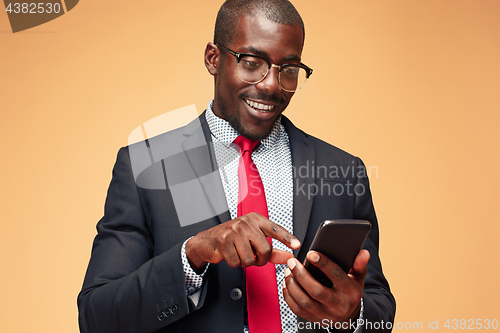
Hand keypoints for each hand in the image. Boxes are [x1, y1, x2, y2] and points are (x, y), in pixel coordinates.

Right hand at [185, 212, 300, 271]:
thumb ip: (272, 250)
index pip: (275, 229)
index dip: (287, 238)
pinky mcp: (224, 240)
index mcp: (256, 219)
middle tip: (254, 257)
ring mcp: (234, 230)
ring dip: (245, 262)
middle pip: (265, 249)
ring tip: (239, 254)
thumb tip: (288, 256)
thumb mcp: (253, 240)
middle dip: (261, 259)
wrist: (208, 240)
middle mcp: (246, 222)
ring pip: (251, 258)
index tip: (297, 245)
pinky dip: (235, 264)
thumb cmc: (233, 239)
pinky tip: (230, 255)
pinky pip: (237, 262)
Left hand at [283, 249, 369, 329]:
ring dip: (292, 285)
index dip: (323, 264)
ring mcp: (326, 315)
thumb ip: (359, 263)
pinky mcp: (315, 320)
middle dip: (301, 275)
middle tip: (291, 262)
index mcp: (350, 291)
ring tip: (287, 271)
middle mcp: (339, 305)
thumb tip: (363, 252)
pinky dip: (289, 297)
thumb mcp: (358, 276)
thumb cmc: (350, 289)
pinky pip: (298, 310)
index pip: (337, 276)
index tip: (310, 253)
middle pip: (316, 290)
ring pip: (305, 302)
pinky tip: (287, 284)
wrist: (349, 316)